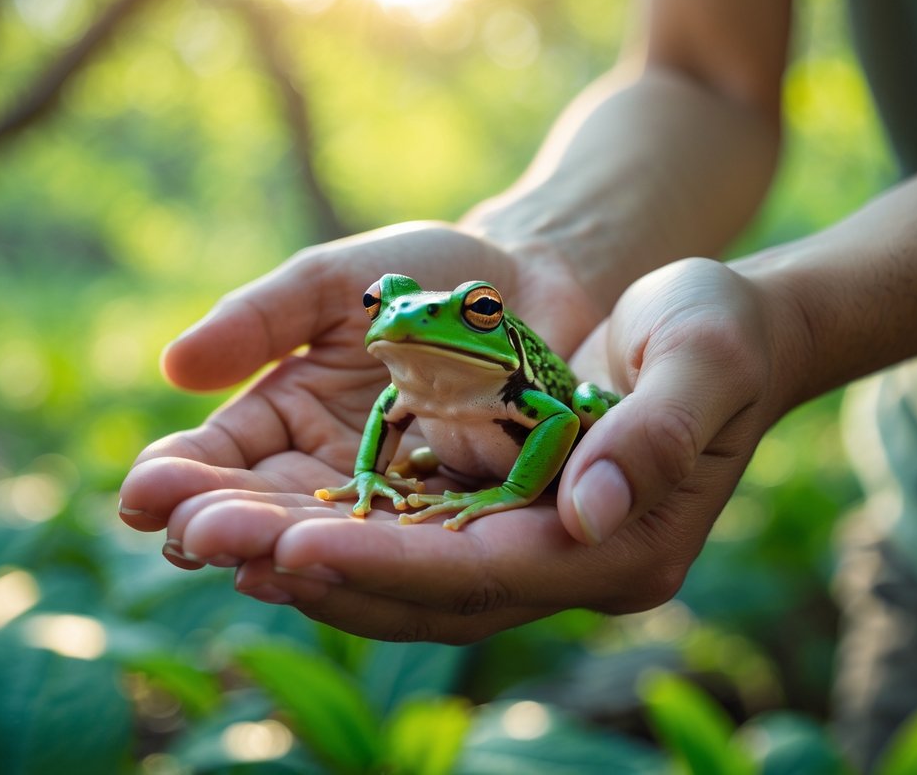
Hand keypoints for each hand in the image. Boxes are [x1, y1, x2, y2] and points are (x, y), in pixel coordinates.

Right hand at [118, 220, 600, 566]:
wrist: (530, 280)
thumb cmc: (424, 272)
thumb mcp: (333, 282)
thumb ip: (261, 319)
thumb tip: (175, 366)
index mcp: (284, 416)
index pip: (220, 457)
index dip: (181, 476)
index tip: (144, 492)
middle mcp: (327, 470)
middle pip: (267, 506)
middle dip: (229, 523)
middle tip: (191, 537)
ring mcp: (392, 500)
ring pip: (332, 537)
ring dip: (289, 551)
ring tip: (249, 560)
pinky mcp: (458, 514)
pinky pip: (414, 542)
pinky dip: (377, 557)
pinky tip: (339, 567)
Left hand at [122, 255, 805, 641]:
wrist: (715, 328)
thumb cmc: (719, 327)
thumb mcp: (705, 354)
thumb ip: (656, 430)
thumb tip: (588, 512)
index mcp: (621, 545)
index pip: (487, 571)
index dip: (388, 564)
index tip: (290, 546)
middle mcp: (564, 565)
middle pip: (420, 590)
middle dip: (310, 565)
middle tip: (198, 538)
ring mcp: (527, 545)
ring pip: (397, 575)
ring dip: (299, 554)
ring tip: (197, 530)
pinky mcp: (497, 514)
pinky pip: (402, 537)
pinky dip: (331, 527)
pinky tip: (259, 511)